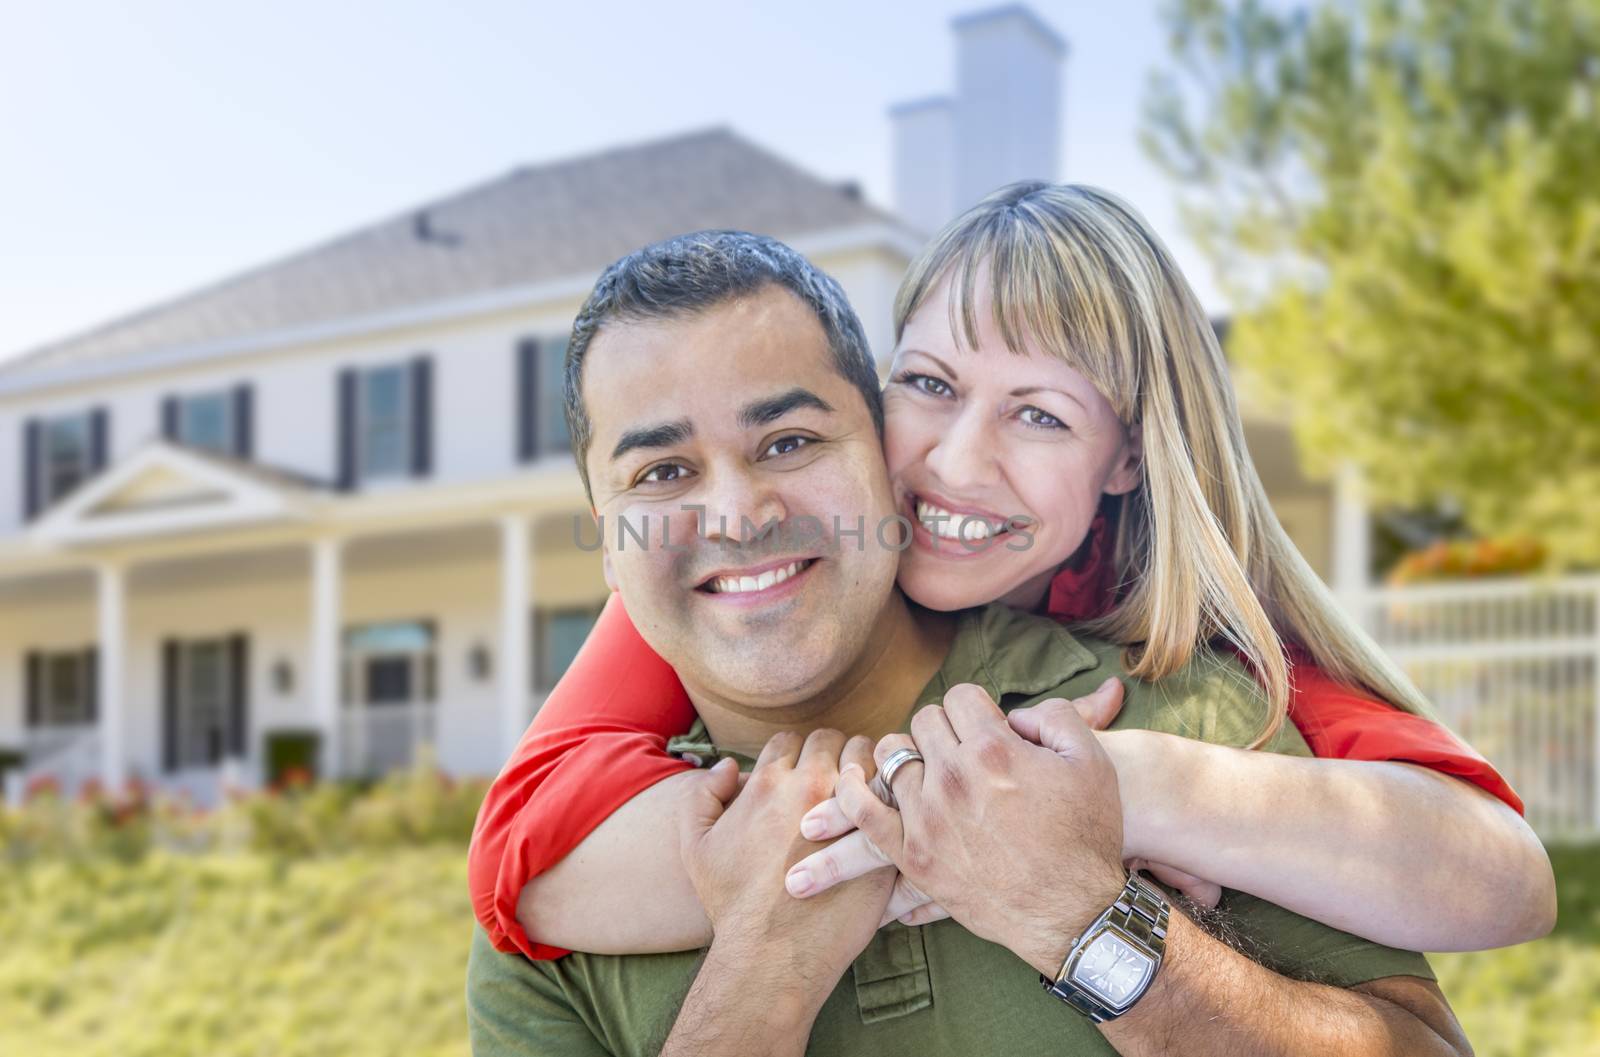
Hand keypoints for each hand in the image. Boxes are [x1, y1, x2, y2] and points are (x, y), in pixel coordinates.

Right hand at [677, 729, 895, 994]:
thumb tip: (731, 765)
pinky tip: (884, 813)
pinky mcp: (879, 837)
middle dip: (833, 753)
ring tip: (864, 788)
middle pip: (832, 740)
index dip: (796, 752)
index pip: (791, 739)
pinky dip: (890, 797)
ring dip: (865, 767)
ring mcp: (849, 810)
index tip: (802, 770)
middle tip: (836, 776)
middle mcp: (810, 787)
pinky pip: (894, 796)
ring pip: (868, 759)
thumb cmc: (731, 904)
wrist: (771, 954)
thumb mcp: (696, 846)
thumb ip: (702, 795)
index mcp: (769, 783)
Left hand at [832, 684, 1129, 976]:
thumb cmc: (1086, 836)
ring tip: (928, 770)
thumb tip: (1013, 713)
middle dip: (946, 729)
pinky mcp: (912, 854)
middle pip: (925, 721)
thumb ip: (1054, 716)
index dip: (977, 709)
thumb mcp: (1091, 761)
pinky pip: (862, 810)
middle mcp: (954, 778)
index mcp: (994, 749)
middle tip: (963, 752)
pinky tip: (852, 780)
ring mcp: (927, 817)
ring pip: (892, 755)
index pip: (960, 697)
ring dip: (910, 756)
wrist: (1074, 913)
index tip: (986, 729)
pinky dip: (850, 790)